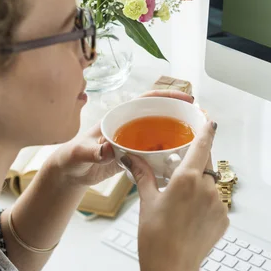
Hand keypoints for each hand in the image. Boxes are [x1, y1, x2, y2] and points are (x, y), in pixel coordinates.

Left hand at [48, 89, 194, 187]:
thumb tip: (108, 148)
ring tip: (197, 137)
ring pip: (161, 132)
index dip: (168, 96)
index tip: (186, 98)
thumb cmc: (72, 158)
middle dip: (180, 113)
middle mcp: (130, 125)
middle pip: (160, 113)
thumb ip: (93, 151)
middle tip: (200, 118)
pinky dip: (170, 153)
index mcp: (120, 116)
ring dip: (178, 133)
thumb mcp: (81, 153)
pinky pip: (157, 151)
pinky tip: (181, 158)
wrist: (70, 173)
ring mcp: (135, 140)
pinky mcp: (136, 155)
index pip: (147, 100)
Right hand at [121, 121, 227, 270]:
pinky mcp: (224, 218)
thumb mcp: (147, 202)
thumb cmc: (156, 238)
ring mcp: (218, 203)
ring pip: (211, 184)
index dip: (207, 131)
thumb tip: (131, 158)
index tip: (210, 121)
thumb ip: (143, 175)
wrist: (171, 268)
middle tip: (182, 172)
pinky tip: (191, 216)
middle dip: (197, 163)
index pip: (202, 145)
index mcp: (187, 179)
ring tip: (183, 203)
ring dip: (200, 186)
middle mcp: (206, 188)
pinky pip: (216, 202)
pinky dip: (206, 204)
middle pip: (207, 163)